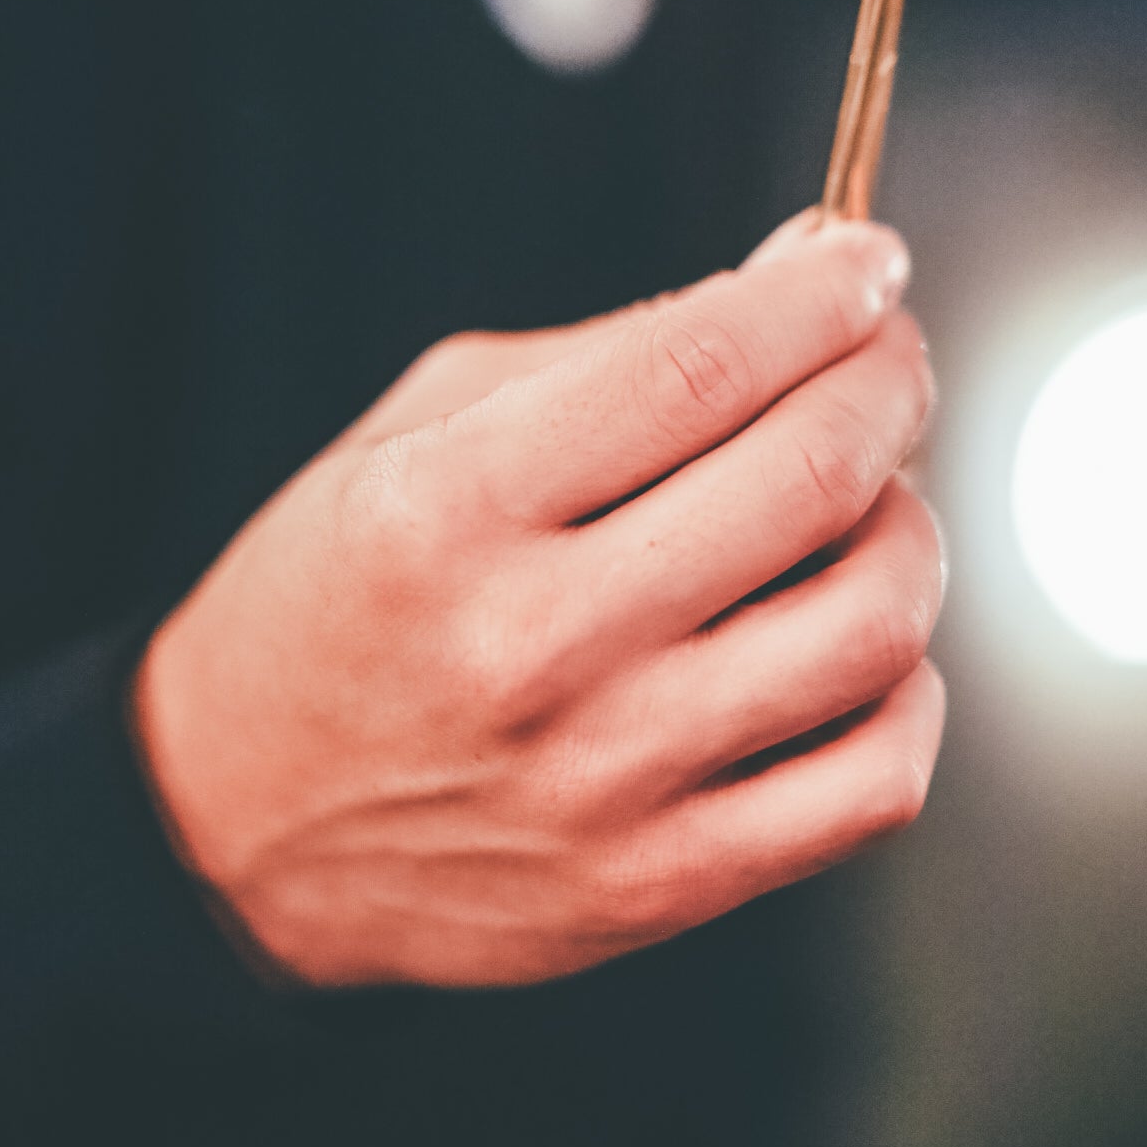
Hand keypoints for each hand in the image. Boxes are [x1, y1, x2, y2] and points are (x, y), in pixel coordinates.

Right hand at [133, 217, 945, 987]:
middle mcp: (534, 644)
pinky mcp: (658, 882)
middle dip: (888, 379)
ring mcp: (605, 778)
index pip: (701, 363)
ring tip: (867, 502)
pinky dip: (905, 691)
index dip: (821, 292)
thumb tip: (805, 276)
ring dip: (909, 529)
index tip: (866, 263)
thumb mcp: (420, 432)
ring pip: (870, 624)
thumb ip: (616, 353)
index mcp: (451, 508)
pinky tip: (856, 643)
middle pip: (811, 474)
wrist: (236, 829)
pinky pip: (870, 784)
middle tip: (886, 355)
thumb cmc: (341, 599)